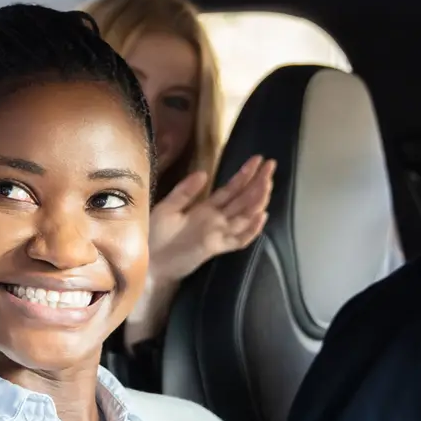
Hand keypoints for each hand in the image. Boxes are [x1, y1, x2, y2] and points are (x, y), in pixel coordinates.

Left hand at [148, 156, 275, 285]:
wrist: (149, 261)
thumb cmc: (155, 235)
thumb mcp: (168, 207)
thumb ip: (185, 191)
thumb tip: (204, 172)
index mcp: (206, 208)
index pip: (232, 188)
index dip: (245, 174)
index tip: (259, 159)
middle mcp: (216, 219)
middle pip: (243, 199)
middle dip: (258, 182)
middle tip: (271, 166)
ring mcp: (218, 234)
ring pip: (245, 216)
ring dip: (257, 200)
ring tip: (268, 184)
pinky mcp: (215, 248)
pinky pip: (238, 240)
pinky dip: (251, 230)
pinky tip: (261, 216)